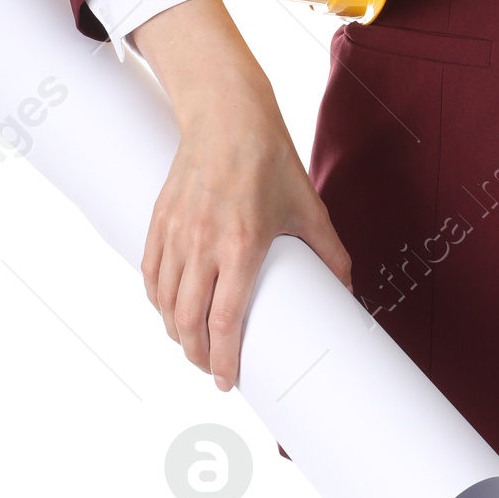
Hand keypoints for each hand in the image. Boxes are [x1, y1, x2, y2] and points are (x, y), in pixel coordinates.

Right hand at [131, 0, 351, 388]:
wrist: (228, 116)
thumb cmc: (270, 160)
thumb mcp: (308, 206)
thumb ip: (329, 251)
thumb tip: (348, 288)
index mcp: (241, 246)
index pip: (225, 322)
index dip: (224, 360)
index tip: (227, 381)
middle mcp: (203, 244)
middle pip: (188, 322)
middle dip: (197, 355)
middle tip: (210, 368)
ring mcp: (176, 232)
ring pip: (164, 303)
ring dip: (174, 333)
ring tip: (190, 345)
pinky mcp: (158, 220)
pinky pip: (149, 275)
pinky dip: (156, 301)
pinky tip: (167, 311)